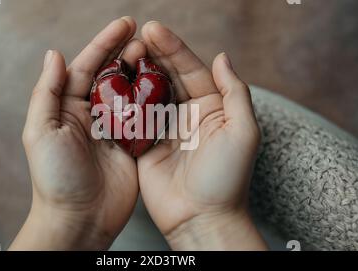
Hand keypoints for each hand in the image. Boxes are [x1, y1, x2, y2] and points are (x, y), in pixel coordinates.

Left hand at [10, 17, 145, 249]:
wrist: (78, 218)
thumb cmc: (55, 178)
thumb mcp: (40, 132)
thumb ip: (47, 92)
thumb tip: (54, 54)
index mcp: (68, 108)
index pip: (86, 67)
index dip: (104, 44)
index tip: (124, 25)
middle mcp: (92, 115)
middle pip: (111, 76)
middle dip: (126, 53)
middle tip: (145, 36)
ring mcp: (114, 130)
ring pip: (130, 93)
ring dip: (142, 72)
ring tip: (155, 54)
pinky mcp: (133, 146)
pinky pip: (145, 119)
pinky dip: (154, 101)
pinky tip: (165, 85)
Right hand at [137, 22, 266, 249]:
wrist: (201, 218)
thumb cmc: (227, 177)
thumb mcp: (243, 131)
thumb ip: (234, 91)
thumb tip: (221, 56)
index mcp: (212, 107)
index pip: (191, 70)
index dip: (174, 48)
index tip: (154, 29)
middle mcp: (187, 115)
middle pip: (168, 77)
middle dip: (153, 54)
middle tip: (136, 34)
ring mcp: (164, 129)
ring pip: (148, 93)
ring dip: (137, 73)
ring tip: (124, 52)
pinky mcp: (144, 145)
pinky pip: (133, 118)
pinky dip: (124, 100)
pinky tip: (114, 82)